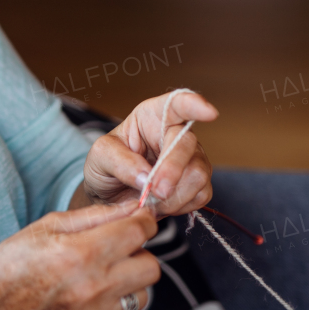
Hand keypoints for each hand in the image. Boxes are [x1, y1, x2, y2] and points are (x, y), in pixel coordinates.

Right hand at [0, 201, 159, 309]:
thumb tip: (131, 207)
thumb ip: (95, 215)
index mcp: (82, 253)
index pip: (138, 232)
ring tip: (101, 277)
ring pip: (143, 295)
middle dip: (138, 253)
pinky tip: (89, 298)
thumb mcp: (48, 226)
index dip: (143, 221)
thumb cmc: (14, 262)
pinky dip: (113, 306)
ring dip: (128, 282)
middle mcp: (94, 288)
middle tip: (117, 250)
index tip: (137, 221)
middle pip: (151, 266)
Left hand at [81, 90, 218, 215]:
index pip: (177, 103)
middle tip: (156, 191)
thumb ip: (120, 162)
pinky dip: (179, 206)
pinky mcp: (199, 183)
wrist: (111, 194)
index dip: (194, 105)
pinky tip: (162, 203)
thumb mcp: (100, 157)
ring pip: (198, 174)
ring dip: (173, 195)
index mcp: (152, 116)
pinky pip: (201, 195)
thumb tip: (146, 177)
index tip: (207, 111)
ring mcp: (192, 158)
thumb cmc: (106, 165)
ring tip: (150, 199)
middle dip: (172, 170)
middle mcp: (176, 133)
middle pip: (187, 145)